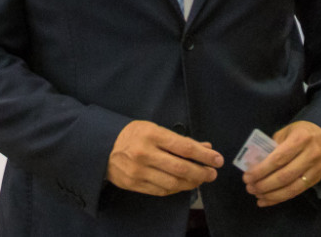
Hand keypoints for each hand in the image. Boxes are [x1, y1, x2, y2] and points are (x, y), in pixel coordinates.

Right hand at [106, 120, 222, 195]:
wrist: (102, 148)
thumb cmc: (133, 135)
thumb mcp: (154, 129)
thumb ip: (180, 140)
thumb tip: (206, 148)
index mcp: (151, 134)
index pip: (184, 147)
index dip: (204, 155)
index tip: (217, 160)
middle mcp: (145, 153)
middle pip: (181, 168)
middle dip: (201, 172)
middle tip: (213, 173)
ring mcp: (139, 171)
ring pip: (173, 182)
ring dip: (192, 183)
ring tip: (201, 179)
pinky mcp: (134, 185)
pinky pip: (162, 190)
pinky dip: (177, 189)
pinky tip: (184, 184)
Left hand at [242, 121, 320, 206]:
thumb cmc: (302, 133)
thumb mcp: (287, 131)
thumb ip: (272, 145)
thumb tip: (255, 162)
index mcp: (300, 139)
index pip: (278, 158)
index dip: (261, 170)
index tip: (247, 176)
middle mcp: (310, 155)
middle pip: (284, 176)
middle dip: (264, 184)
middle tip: (249, 187)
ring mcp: (315, 170)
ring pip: (291, 188)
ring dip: (270, 195)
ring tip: (256, 194)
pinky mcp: (316, 180)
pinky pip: (296, 193)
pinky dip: (279, 199)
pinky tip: (266, 200)